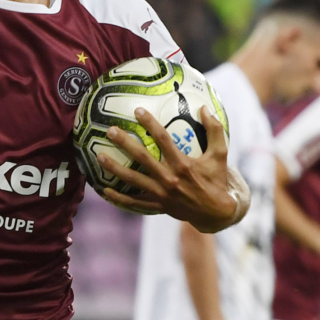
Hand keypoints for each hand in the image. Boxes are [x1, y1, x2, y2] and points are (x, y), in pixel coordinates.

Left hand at [96, 106, 238, 232]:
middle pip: (142, 158)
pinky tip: (104, 189)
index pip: (163, 139)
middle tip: (110, 131)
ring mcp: (161, 194)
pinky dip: (118, 198)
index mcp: (183, 164)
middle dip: (125, 143)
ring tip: (99, 156)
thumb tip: (205, 107)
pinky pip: (134, 202)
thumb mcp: (221, 154)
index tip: (138, 110)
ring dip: (115, 168)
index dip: (150, 124)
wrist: (217, 212)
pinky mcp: (157, 206)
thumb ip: (215, 130)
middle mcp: (169, 179)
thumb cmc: (217, 179)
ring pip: (133, 180)